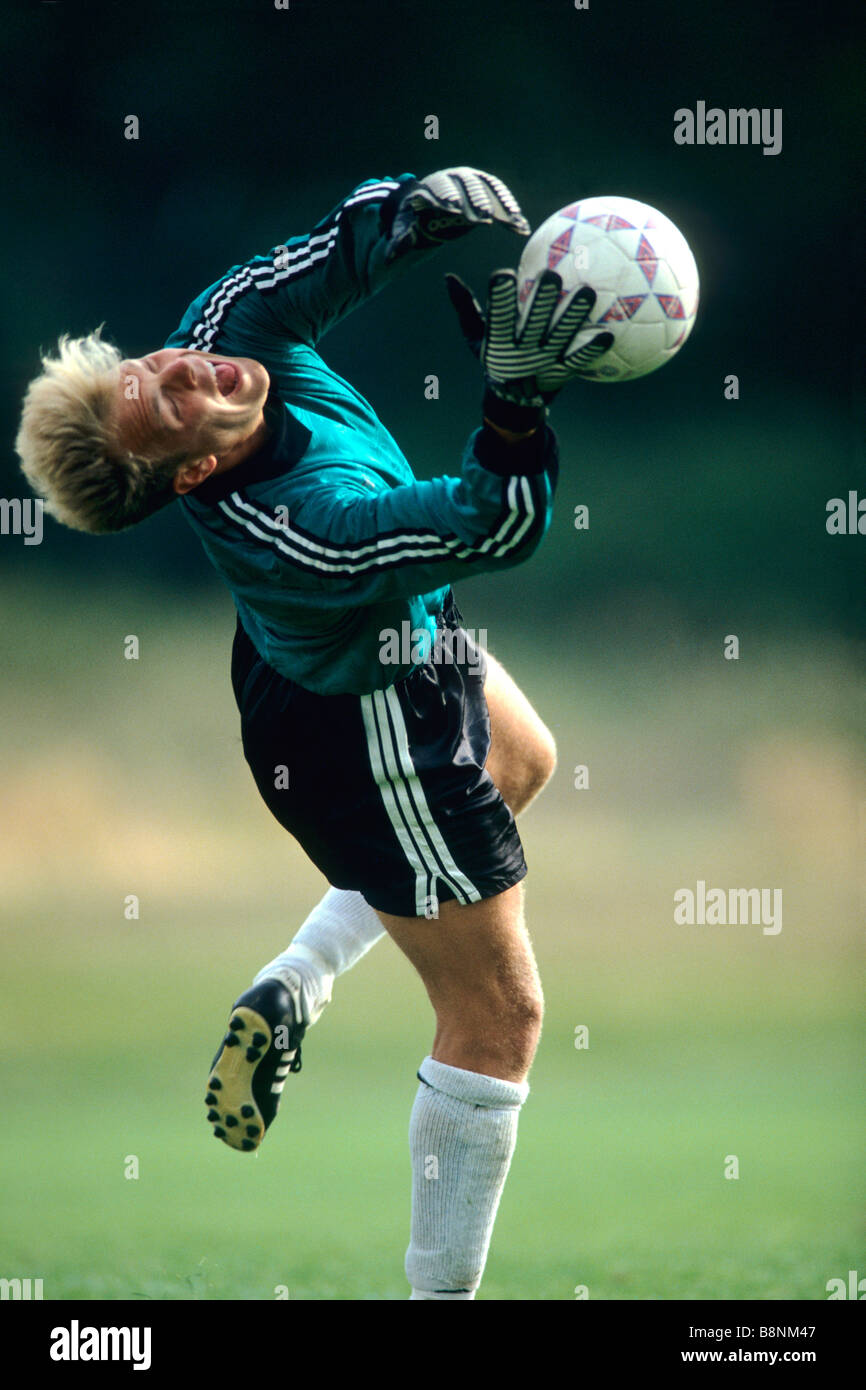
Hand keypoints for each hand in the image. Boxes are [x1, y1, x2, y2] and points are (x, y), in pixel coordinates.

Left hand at [386, 167, 528, 261]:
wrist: (432, 203)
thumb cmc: (416, 218)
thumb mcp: (405, 228)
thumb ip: (401, 241)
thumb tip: (391, 257)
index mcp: (432, 186)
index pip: (439, 189)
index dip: (445, 198)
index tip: (452, 210)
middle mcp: (454, 178)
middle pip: (466, 187)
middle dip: (475, 201)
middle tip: (485, 218)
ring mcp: (472, 180)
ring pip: (487, 190)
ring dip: (500, 206)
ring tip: (512, 224)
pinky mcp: (487, 187)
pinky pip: (501, 195)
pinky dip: (511, 208)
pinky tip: (521, 226)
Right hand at [446, 268, 613, 407]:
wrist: (513, 402)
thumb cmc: (495, 358)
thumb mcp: (475, 336)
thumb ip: (465, 307)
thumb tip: (448, 277)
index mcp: (499, 342)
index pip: (497, 317)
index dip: (499, 299)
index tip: (501, 274)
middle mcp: (522, 352)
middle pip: (532, 324)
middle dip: (541, 301)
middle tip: (552, 275)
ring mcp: (543, 363)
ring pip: (560, 337)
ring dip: (573, 317)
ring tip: (588, 293)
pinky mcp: (561, 373)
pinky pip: (578, 360)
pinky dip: (591, 350)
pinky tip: (608, 335)